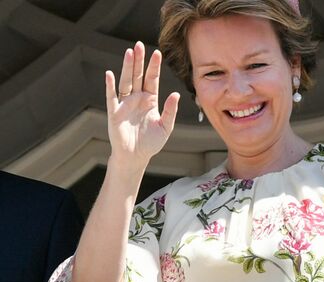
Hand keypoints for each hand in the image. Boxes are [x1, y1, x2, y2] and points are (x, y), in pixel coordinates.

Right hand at [105, 41, 179, 168]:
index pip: (152, 79)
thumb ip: (170, 111)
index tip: (157, 53)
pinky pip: (112, 97)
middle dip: (139, 61)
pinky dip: (110, 86)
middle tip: (140, 45)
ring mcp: (125, 104)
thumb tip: (176, 95)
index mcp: (150, 100)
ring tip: (129, 53)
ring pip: (126, 82)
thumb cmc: (151, 142)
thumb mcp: (165, 127)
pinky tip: (110, 74)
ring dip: (127, 68)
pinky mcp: (114, 113)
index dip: (154, 67)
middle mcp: (137, 99)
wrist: (135, 157)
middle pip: (138, 76)